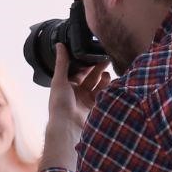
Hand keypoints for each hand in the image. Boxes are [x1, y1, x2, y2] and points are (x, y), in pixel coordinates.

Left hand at [43, 43, 109, 170]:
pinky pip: (105, 95)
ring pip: (99, 85)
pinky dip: (109, 89)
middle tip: (106, 58)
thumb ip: (62, 63)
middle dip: (98, 68)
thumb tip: (59, 44)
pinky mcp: (97, 107)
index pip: (79, 70)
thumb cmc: (59, 104)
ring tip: (107, 74)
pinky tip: (112, 83)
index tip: (94, 52)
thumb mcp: (59, 80)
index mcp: (67, 85)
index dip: (86, 61)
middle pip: (91, 76)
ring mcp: (88, 100)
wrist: (68, 127)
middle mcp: (78, 92)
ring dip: (104, 78)